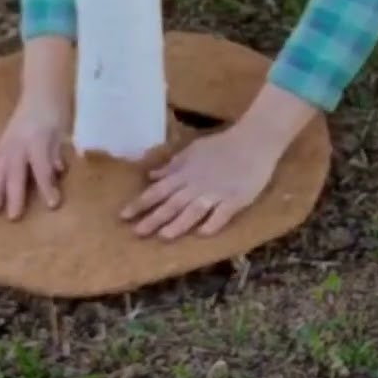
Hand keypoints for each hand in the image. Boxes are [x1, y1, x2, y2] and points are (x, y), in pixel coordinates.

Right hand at [0, 93, 69, 219]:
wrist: (40, 95)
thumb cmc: (55, 116)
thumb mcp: (62, 134)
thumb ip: (58, 153)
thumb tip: (58, 171)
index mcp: (37, 141)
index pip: (42, 168)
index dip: (47, 187)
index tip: (52, 205)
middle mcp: (18, 144)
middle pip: (15, 173)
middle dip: (14, 195)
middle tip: (13, 217)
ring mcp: (6, 145)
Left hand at [119, 122, 278, 238]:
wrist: (254, 141)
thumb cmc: (222, 146)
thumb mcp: (193, 151)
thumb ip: (172, 166)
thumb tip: (151, 176)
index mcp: (185, 174)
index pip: (158, 191)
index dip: (140, 203)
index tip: (123, 216)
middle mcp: (197, 185)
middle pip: (172, 203)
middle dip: (154, 218)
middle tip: (137, 232)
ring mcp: (217, 193)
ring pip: (194, 210)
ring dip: (179, 223)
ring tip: (164, 236)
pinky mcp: (236, 199)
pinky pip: (222, 213)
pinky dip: (212, 223)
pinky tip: (202, 233)